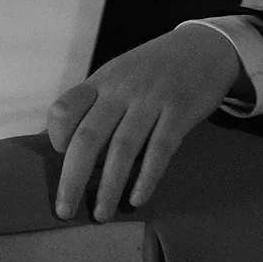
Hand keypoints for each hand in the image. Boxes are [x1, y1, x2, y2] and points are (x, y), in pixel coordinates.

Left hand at [47, 24, 238, 221]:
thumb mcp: (120, 74)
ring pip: (123, 149)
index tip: (61, 158)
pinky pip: (160, 149)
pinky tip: (137, 198)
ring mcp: (153, 98)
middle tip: (64, 211)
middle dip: (73, 180)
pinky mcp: (181, 110)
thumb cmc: (156, 69)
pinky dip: (147, 177)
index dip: (56, 138)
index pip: (64, 109)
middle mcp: (123, 88)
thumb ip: (96, 103)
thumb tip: (67, 148)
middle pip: (88, 137)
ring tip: (101, 215)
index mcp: (102, 80)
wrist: (206, 46)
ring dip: (109, 187)